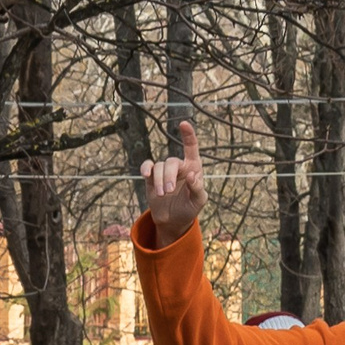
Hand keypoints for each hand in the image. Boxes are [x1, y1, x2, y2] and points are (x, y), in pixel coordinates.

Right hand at [141, 120, 205, 246]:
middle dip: (168, 176)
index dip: (188, 135)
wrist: (173, 220)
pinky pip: (147, 166)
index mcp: (194, 168)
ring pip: (159, 167)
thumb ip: (198, 188)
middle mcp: (179, 166)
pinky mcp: (152, 177)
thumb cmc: (190, 208)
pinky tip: (145, 175)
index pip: (191, 148)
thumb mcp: (199, 201)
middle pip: (171, 162)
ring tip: (162, 195)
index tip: (183, 124)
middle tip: (167, 192)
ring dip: (159, 180)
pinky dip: (145, 169)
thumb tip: (193, 175)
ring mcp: (165, 171)